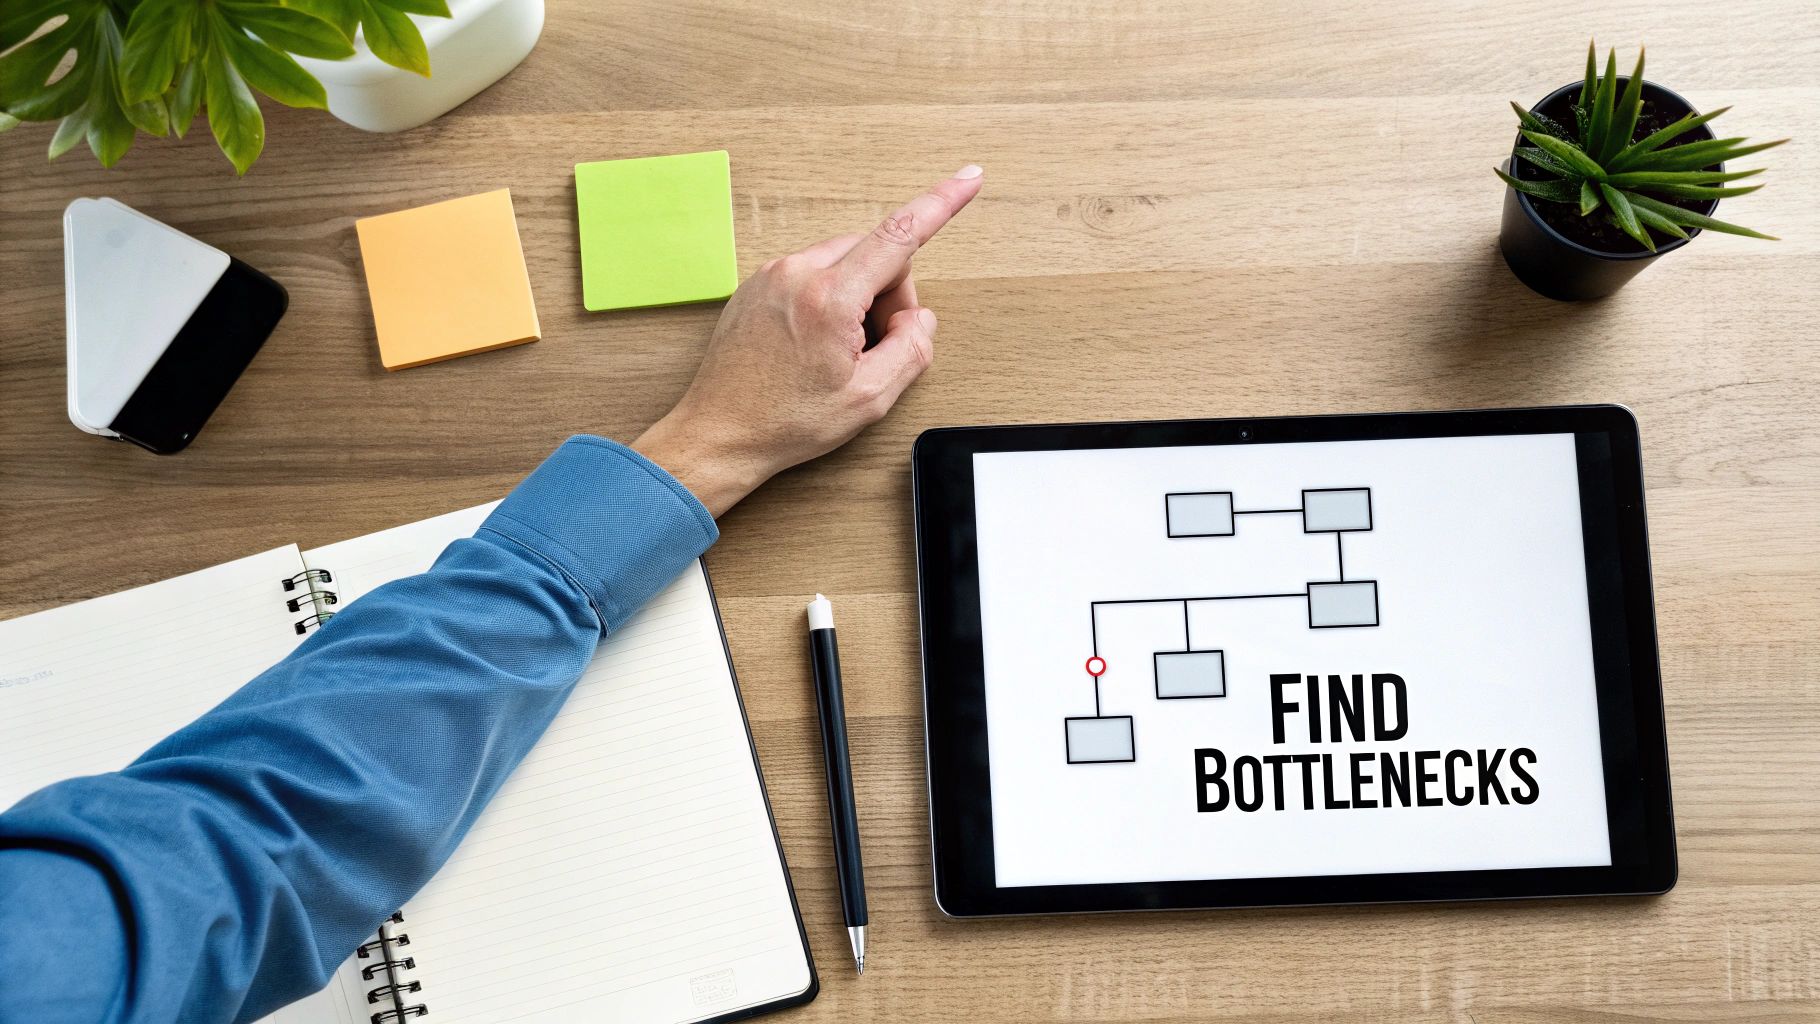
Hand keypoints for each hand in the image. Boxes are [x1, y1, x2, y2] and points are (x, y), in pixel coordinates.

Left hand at [634, 165, 983, 515]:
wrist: (717, 434)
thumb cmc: (782, 422)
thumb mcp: (869, 399)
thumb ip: (911, 349)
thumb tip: (918, 319)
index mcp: (828, 298)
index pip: (899, 236)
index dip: (941, 204)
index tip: (969, 179)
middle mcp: (796, 273)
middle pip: (876, 254)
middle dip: (889, 296)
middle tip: (872, 349)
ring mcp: (772, 275)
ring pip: (845, 263)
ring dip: (857, 300)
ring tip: (836, 353)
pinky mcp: (757, 284)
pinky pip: (814, 274)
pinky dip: (829, 301)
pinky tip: (812, 346)